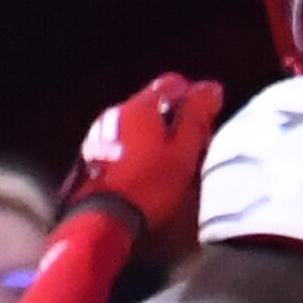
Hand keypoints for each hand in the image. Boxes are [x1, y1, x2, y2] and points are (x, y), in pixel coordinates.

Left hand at [65, 73, 224, 247]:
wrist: (102, 219)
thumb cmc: (149, 185)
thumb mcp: (182, 151)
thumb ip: (197, 117)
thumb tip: (211, 87)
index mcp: (141, 105)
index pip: (173, 83)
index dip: (193, 96)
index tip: (205, 119)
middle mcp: (117, 111)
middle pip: (152, 102)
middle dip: (174, 116)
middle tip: (192, 143)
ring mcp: (100, 133)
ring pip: (135, 122)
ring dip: (154, 133)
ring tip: (169, 160)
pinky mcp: (91, 154)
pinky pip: (121, 140)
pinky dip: (136, 147)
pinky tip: (145, 169)